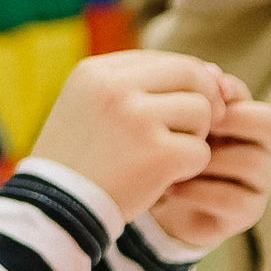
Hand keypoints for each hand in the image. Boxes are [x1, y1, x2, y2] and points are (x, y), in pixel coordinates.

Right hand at [31, 50, 226, 219]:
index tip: (178, 111)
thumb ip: (144, 86)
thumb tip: (217, 73)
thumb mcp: (92, 108)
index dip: (184, 85)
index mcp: (94, 72)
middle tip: (194, 130)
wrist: (52, 210)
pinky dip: (189, 169)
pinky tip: (163, 179)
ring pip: (200, 111)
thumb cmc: (78, 160)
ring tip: (162, 157)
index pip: (164, 60)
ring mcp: (136, 119)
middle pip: (190, 74)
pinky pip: (200, 151)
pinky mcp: (157, 153)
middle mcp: (114, 87)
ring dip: (193, 137)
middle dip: (202, 101)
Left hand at [149, 73, 270, 249]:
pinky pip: (232, 197)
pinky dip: (197, 191)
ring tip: (169, 160)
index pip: (256, 102)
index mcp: (247, 124)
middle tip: (189, 127)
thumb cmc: (163, 151)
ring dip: (206, 159)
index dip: (229, 96)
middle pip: (268, 124)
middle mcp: (261, 150)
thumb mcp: (172, 119)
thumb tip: (211, 69)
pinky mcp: (247, 212)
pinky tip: (168, 187)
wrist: (153, 202)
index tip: (194, 97)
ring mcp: (258, 183)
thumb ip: (191, 95)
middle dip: (228, 121)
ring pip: (250, 160)